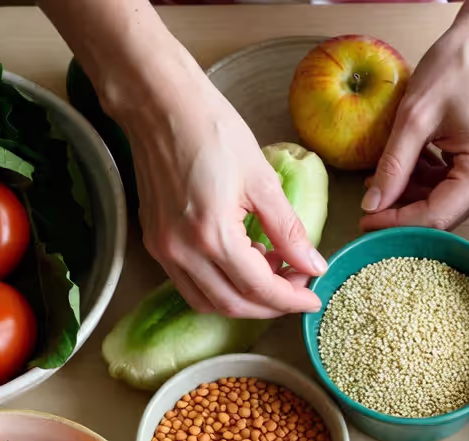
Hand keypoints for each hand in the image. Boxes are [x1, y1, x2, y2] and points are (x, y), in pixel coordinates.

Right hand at [123, 74, 325, 318]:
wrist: (160, 105)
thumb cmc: (212, 130)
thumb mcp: (262, 180)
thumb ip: (289, 230)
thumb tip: (313, 265)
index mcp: (213, 235)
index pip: (259, 289)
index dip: (291, 300)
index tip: (314, 298)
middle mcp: (182, 252)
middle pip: (233, 305)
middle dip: (270, 305)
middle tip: (298, 286)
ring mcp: (163, 250)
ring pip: (207, 301)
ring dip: (242, 298)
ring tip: (271, 271)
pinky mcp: (154, 242)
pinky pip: (188, 283)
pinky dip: (218, 284)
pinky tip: (241, 260)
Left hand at [360, 9, 468, 230]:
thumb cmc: (460, 65)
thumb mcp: (415, 116)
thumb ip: (394, 165)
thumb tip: (372, 204)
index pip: (436, 216)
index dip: (397, 223)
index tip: (364, 222)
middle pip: (443, 212)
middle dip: (403, 209)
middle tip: (368, 202)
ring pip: (447, 199)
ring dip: (412, 193)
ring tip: (379, 180)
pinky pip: (454, 182)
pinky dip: (427, 179)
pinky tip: (404, 166)